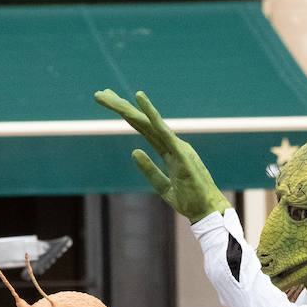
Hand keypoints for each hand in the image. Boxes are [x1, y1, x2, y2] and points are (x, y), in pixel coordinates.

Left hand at [94, 89, 231, 221]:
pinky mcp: (180, 153)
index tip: (110, 101)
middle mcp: (172, 144)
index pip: (143, 128)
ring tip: (108, 95)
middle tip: (99, 94)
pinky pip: (163, 130)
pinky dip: (151, 114)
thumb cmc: (190, 200)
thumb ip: (149, 170)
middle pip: (142, 122)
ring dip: (128, 108)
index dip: (127, 114)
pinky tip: (139, 99)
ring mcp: (177, 146)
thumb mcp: (163, 187)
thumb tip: (134, 151)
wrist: (207, 212)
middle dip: (120, 107)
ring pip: (148, 122)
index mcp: (169, 151)